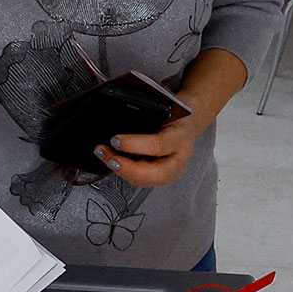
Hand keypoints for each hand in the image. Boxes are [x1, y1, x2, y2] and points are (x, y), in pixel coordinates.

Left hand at [96, 105, 213, 190]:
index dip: (134, 145)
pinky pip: (141, 180)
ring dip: (121, 171)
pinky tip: (113, 162)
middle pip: (154, 174)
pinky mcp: (161, 178)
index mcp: (180, 138)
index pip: (158, 145)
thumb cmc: (175, 116)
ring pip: (145, 181)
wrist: (188, 125)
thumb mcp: (164, 110)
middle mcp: (178, 159)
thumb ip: (146, 117)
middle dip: (127, 168)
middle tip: (109, 158)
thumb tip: (117, 122)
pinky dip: (125, 172)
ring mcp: (171, 172)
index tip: (115, 140)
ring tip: (105, 156)